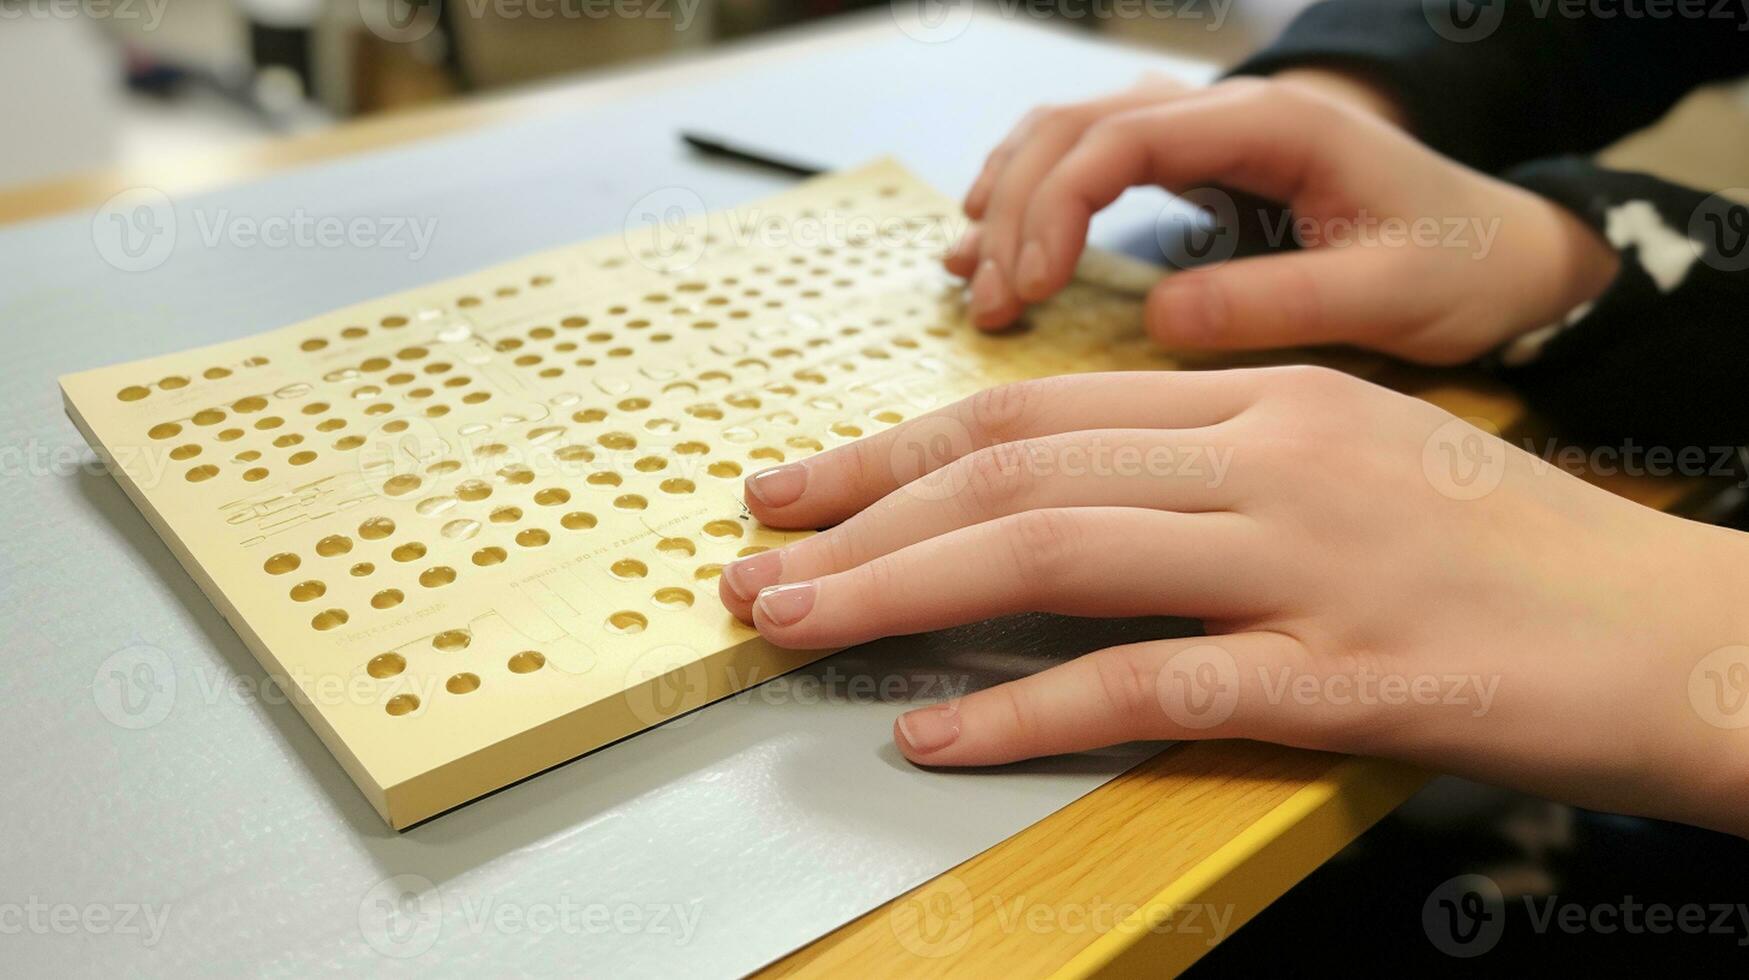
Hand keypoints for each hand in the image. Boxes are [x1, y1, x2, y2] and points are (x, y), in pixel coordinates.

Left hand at [718, 368, 1748, 836]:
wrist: (1686, 635)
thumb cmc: (1515, 561)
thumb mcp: (1356, 467)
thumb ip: (1217, 469)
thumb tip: (1065, 504)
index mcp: (1271, 398)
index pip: (1039, 408)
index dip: (902, 448)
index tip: (808, 485)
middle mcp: (1274, 457)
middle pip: (1021, 464)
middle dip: (864, 511)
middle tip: (756, 557)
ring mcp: (1307, 563)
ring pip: (1058, 552)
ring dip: (902, 591)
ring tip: (795, 626)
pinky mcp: (1340, 676)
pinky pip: (1149, 684)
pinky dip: (1027, 708)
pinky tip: (941, 731)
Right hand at [946, 77, 1618, 364]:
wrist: (1503, 247)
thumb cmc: (1460, 267)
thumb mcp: (1389, 295)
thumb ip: (1280, 302)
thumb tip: (1158, 320)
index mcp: (1273, 126)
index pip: (1122, 139)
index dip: (1054, 207)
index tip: (1029, 290)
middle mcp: (1227, 111)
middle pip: (1074, 128)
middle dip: (1014, 212)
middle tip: (991, 306)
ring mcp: (1206, 132)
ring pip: (1069, 132)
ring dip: (1008, 199)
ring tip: (972, 281)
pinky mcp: (1197, 165)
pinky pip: (1088, 157)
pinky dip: (1030, 194)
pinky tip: (993, 240)